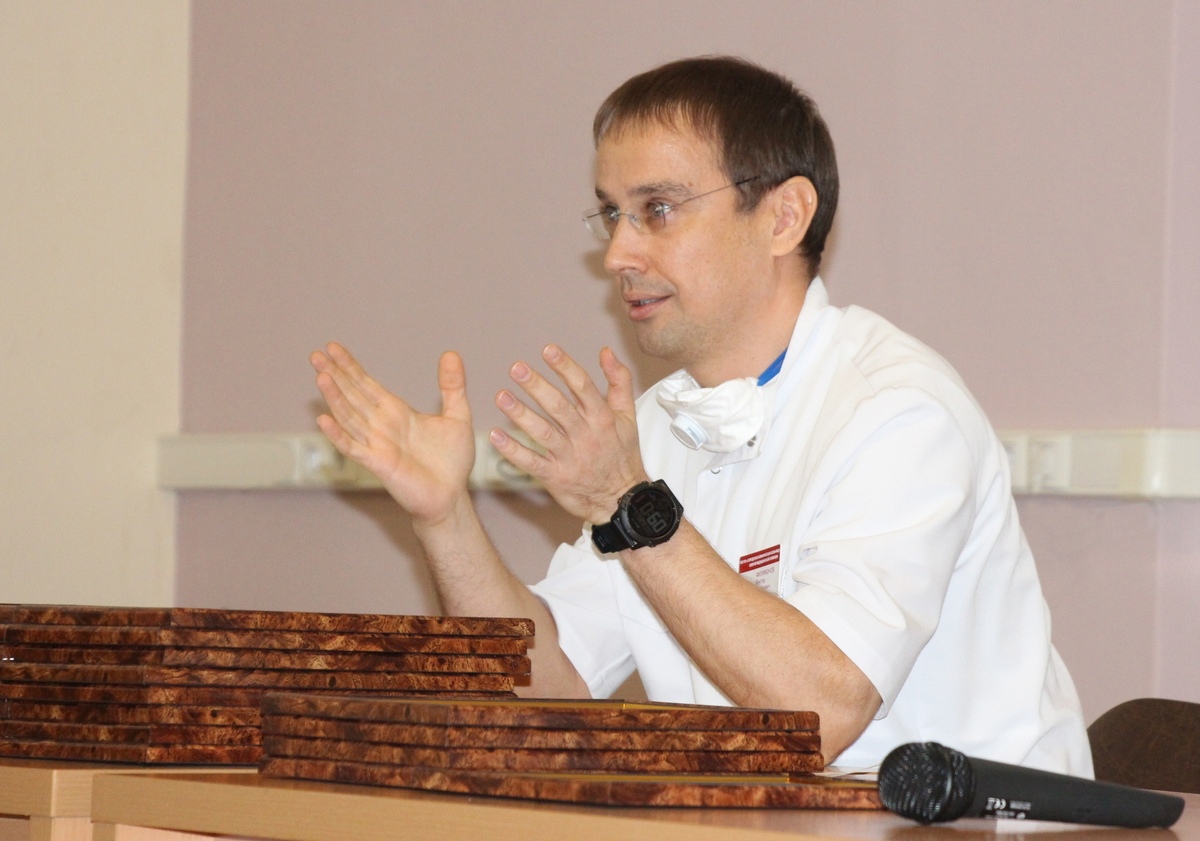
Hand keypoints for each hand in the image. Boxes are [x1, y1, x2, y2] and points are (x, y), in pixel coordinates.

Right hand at [311, 343, 474, 525]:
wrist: (451, 496)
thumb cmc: (452, 462)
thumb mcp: (457, 416)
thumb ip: (452, 386)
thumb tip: (451, 354)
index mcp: (397, 412)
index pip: (367, 384)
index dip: (350, 367)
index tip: (333, 348)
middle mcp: (382, 425)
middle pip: (353, 395)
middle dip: (335, 375)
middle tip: (316, 354)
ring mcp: (377, 444)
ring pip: (349, 416)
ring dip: (335, 397)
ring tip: (321, 376)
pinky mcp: (378, 463)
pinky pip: (353, 447)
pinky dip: (338, 435)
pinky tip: (324, 420)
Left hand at [489, 344, 645, 523]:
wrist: (621, 499)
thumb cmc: (622, 454)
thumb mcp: (628, 416)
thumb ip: (619, 381)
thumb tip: (606, 352)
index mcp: (602, 418)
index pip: (583, 386)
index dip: (565, 367)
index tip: (548, 350)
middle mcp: (585, 435)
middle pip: (559, 407)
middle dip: (537, 386)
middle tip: (517, 367)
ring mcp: (570, 457)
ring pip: (543, 433)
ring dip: (520, 414)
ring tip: (501, 396)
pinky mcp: (556, 477)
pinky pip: (531, 462)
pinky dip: (513, 450)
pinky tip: (496, 436)